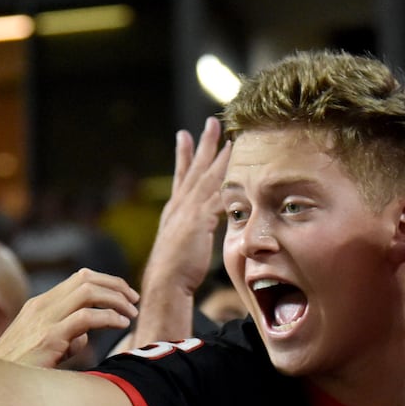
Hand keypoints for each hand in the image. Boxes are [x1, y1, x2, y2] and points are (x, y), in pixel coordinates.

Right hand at [0, 268, 137, 369]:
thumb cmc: (20, 371)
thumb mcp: (42, 346)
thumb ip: (65, 336)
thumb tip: (85, 337)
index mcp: (40, 305)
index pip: (80, 278)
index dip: (108, 283)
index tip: (126, 298)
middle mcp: (42, 306)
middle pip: (87, 278)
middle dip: (117, 286)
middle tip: (135, 303)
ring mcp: (44, 320)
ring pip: (89, 292)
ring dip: (117, 300)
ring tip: (131, 315)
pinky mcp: (49, 338)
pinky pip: (86, 317)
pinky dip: (109, 317)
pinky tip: (121, 325)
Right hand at [147, 117, 230, 291]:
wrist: (165, 283)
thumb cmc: (174, 273)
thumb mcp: (182, 246)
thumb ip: (190, 235)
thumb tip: (196, 235)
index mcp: (174, 210)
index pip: (181, 176)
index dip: (184, 156)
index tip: (184, 136)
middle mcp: (180, 205)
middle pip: (194, 167)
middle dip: (203, 144)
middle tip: (211, 122)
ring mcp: (189, 211)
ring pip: (207, 176)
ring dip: (220, 155)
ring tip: (228, 136)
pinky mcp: (200, 220)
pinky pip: (218, 196)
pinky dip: (228, 182)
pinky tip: (239, 171)